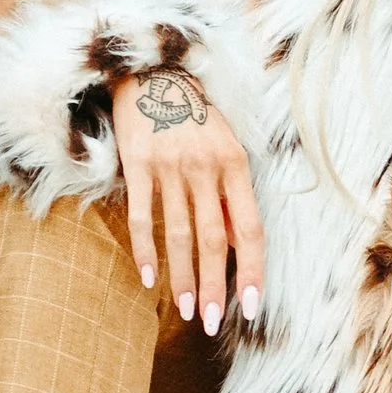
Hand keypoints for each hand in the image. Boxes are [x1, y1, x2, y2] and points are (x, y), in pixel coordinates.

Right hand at [111, 63, 265, 333]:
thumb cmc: (195, 116)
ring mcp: (171, 166)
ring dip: (183, 278)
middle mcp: (206, 167)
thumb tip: (236, 245)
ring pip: (179, 234)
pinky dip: (145, 250)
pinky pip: (142, 216)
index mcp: (236, 165)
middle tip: (209, 322)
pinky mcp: (138, 164)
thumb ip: (230, 195)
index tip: (251, 309)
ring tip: (184, 311)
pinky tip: (148, 278)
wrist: (153, 70)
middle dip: (214, 287)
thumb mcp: (226, 148)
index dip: (253, 271)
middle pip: (214, 240)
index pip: (250, 229)